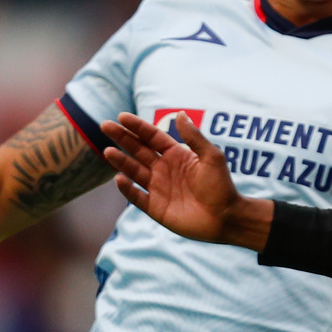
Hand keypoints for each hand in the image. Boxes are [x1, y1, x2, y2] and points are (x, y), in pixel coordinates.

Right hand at [100, 113, 271, 248]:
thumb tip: (179, 114)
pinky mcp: (155, 207)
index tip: (122, 116)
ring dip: (121, 161)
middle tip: (105, 125)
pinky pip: (136, 196)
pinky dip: (127, 188)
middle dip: (122, 138)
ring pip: (134, 171)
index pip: (153, 137)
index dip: (138, 127)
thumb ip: (194, 137)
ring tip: (107, 151)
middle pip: (139, 150)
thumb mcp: (212, 157)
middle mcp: (165, 169)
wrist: (226, 217)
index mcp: (177, 155)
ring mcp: (158, 188)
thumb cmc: (222, 186)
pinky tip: (119, 178)